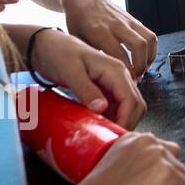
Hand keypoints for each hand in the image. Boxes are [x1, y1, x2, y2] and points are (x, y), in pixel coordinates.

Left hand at [30, 28, 146, 128]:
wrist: (48, 45)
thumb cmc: (58, 54)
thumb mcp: (70, 72)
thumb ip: (86, 90)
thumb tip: (102, 108)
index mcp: (115, 70)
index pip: (131, 99)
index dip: (127, 119)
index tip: (115, 135)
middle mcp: (120, 75)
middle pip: (136, 103)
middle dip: (129, 122)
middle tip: (112, 139)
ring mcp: (114, 82)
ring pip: (130, 105)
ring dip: (123, 120)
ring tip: (107, 133)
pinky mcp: (107, 87)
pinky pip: (119, 104)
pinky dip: (115, 116)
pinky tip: (103, 124)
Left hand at [61, 0, 157, 79]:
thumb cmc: (78, 21)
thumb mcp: (77, 40)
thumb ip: (91, 57)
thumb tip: (102, 75)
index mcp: (99, 31)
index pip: (119, 55)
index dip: (125, 72)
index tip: (124, 83)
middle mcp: (116, 25)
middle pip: (139, 47)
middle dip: (140, 67)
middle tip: (134, 79)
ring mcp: (128, 21)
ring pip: (148, 40)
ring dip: (148, 59)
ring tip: (141, 70)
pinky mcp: (135, 20)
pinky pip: (150, 35)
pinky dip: (151, 50)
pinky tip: (144, 59)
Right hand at [71, 132, 184, 184]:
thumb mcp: (116, 169)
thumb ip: (138, 164)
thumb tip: (154, 178)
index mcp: (135, 138)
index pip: (163, 156)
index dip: (151, 179)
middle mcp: (150, 141)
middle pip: (177, 165)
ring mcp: (161, 156)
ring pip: (184, 180)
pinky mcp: (169, 174)